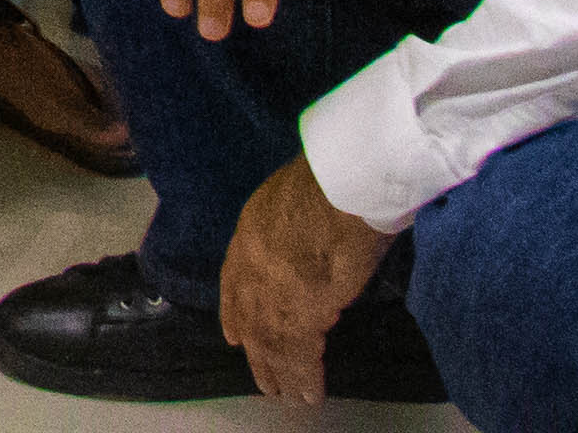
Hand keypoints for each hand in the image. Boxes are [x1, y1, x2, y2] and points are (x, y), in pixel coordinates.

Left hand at [222, 159, 396, 406]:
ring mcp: (272, 290)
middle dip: (257, 351)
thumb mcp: (292, 200)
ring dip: (280, 373)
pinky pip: (300, 355)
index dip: (235, 311)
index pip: (234, 280)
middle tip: (264, 379)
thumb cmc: (331, 182)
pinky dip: (306, 378)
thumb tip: (305, 258)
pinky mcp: (301, 312)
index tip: (234, 335)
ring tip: (288, 395)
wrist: (343, 184)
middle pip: (251, 318)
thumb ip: (288, 232)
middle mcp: (251, 265)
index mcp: (249, 233)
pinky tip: (310, 394)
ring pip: (272, 343)